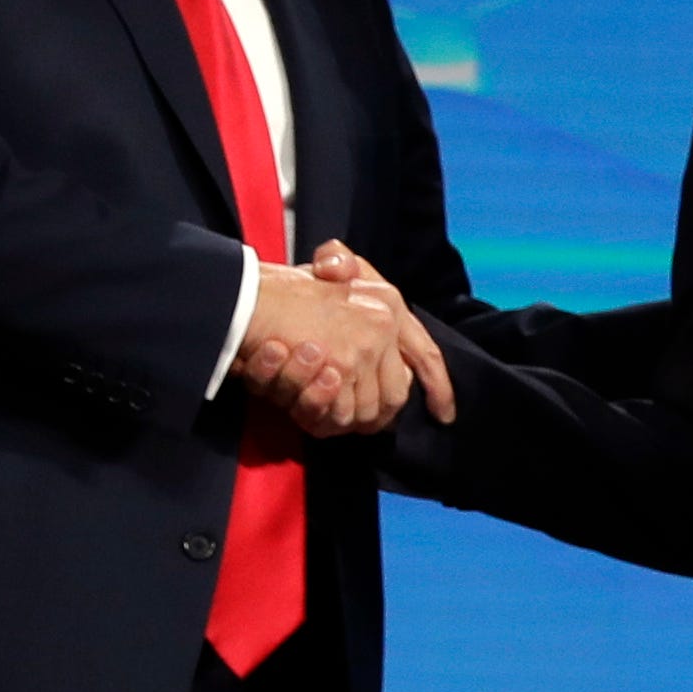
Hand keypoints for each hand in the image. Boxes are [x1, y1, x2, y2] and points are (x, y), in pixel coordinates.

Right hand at [237, 243, 453, 436]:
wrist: (247, 295)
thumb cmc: (282, 290)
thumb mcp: (326, 274)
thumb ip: (347, 273)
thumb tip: (348, 280)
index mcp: (387, 302)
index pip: (425, 355)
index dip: (437, 387)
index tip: (444, 414)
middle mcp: (384, 322)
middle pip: (395, 396)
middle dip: (373, 417)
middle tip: (343, 418)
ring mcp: (366, 345)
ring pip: (368, 410)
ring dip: (338, 417)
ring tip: (311, 404)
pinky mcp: (343, 364)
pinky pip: (343, 414)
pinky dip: (322, 417)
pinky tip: (300, 403)